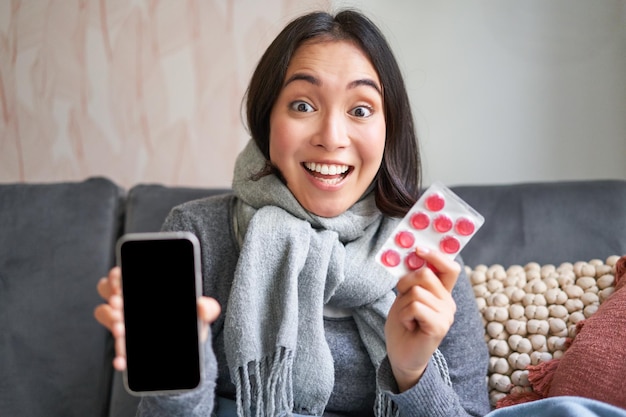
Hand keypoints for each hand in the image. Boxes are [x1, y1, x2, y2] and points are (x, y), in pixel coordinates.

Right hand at [93, 266, 220, 370]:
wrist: (190, 350)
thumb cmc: (191, 321)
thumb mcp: (200, 314)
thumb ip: (207, 308)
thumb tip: (203, 306)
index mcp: (144, 288)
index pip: (122, 274)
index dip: (117, 275)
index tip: (120, 280)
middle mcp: (130, 302)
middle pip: (107, 290)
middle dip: (111, 296)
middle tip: (120, 304)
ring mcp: (124, 322)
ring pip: (106, 315)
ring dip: (111, 321)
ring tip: (121, 329)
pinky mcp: (126, 345)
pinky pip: (116, 349)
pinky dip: (118, 354)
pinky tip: (123, 360)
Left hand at [384, 247, 459, 391]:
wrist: (401, 356)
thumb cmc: (402, 325)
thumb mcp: (405, 297)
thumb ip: (412, 280)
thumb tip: (413, 257)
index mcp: (442, 293)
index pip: (449, 267)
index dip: (435, 255)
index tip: (418, 249)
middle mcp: (448, 302)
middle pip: (425, 274)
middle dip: (405, 283)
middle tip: (403, 301)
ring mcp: (446, 315)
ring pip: (416, 291)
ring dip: (403, 305)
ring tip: (407, 319)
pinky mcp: (440, 326)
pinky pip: (415, 306)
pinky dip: (404, 315)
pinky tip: (409, 326)